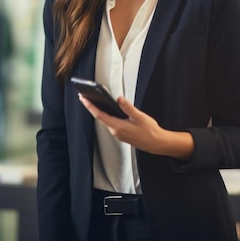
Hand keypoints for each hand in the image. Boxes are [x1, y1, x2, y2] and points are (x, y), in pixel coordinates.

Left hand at [79, 94, 193, 159]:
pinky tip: (106, 110)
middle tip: (84, 96)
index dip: (90, 106)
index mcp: (118, 127)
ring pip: (105, 121)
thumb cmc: (150, 131)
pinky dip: (106, 116)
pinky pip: (110, 124)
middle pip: (100, 117)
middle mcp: (116, 132)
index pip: (100, 115)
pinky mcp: (121, 134)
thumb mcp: (139, 117)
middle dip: (92, 107)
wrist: (157, 143)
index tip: (83, 98)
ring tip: (93, 101)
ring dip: (98, 111)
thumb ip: (128, 107)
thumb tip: (119, 99)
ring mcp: (118, 134)